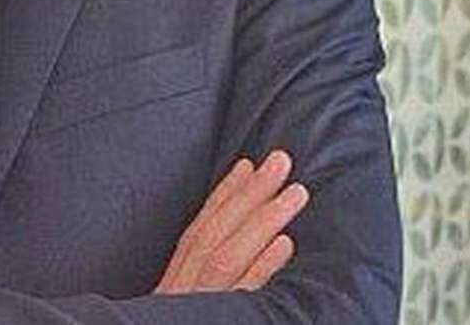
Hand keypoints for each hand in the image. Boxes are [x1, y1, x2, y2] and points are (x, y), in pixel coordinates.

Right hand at [155, 150, 308, 294]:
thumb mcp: (179, 303)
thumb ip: (199, 276)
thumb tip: (232, 236)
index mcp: (174, 282)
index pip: (200, 229)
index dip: (222, 194)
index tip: (247, 165)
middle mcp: (183, 288)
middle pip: (214, 233)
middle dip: (249, 193)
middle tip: (280, 161)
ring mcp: (200, 303)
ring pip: (228, 256)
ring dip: (263, 220)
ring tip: (296, 192)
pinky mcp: (217, 321)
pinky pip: (242, 294)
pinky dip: (261, 266)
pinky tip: (285, 242)